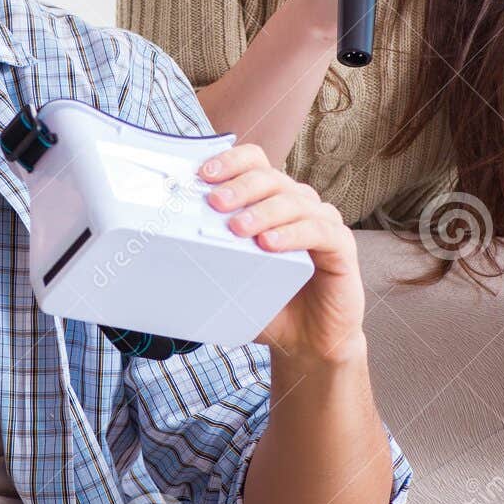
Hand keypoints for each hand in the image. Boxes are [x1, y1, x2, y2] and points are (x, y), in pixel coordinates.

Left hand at [199, 143, 366, 364]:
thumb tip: (160, 253)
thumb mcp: (232, 276)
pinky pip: (320, 231)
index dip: (232, 162)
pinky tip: (270, 243)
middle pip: (271, 177)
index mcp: (272, 201)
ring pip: (294, 201)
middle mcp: (299, 204)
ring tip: (237, 228)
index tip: (204, 175)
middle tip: (215, 203)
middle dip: (240, 186)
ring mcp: (323, 223)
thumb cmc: (269, 302)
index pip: (255, 163)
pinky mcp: (342, 248)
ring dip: (263, 211)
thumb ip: (208, 258)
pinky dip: (293, 234)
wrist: (308, 342)